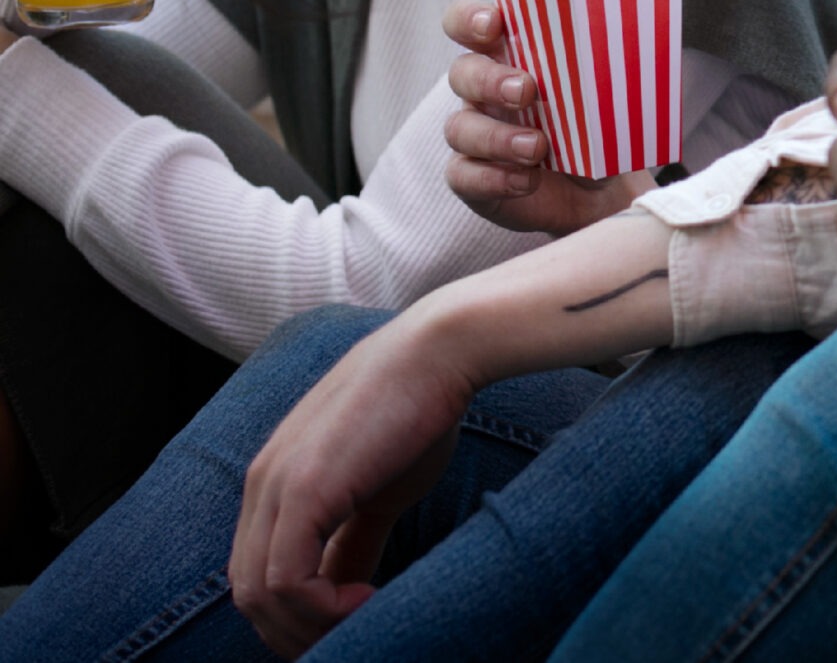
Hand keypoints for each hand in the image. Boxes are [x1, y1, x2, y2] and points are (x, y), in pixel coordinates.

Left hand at [229, 310, 475, 655]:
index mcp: (273, 481)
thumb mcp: (381, 491)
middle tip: (349, 635)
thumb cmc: (420, 410)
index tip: (348, 617)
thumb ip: (354, 542)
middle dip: (295, 629)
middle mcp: (261, 484)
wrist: (439, 350)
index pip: (255, 571)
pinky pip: (285, 579)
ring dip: (308, 624)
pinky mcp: (303, 489)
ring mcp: (276, 485)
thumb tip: (348, 590)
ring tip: (363, 613)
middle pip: (247, 591)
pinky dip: (320, 606)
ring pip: (258, 594)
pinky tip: (365, 597)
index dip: (294, 612)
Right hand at [441, 0, 643, 234]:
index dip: (470, 19)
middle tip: (527, 91)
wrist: (601, 190)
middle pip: (462, 72)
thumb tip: (644, 27)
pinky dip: (493, 178)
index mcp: (510, 53)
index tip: (493, 24)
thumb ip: (610, 58)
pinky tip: (525, 180)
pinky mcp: (473, 177)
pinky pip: (463, 175)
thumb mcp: (607, 88)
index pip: (468, 23)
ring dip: (497, 136)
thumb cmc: (599, 122)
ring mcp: (475, 133)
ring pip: (460, 127)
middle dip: (490, 79)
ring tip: (537, 147)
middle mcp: (484, 89)